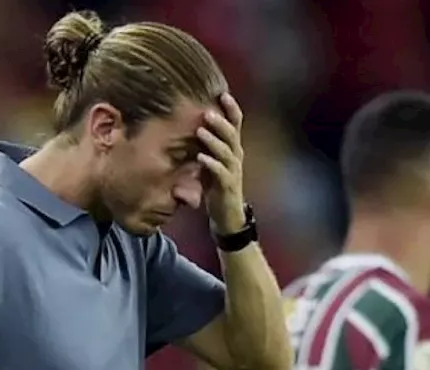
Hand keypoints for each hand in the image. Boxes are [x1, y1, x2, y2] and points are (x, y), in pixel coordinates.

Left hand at [196, 93, 246, 232]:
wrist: (227, 215)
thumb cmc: (217, 185)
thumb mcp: (212, 161)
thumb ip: (207, 145)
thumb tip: (192, 124)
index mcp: (233, 148)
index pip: (236, 123)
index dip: (232, 108)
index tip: (222, 93)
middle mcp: (236, 156)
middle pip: (232, 134)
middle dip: (220, 122)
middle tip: (207, 112)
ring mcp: (233, 171)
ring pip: (226, 152)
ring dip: (213, 141)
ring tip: (201, 131)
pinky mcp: (227, 186)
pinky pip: (220, 173)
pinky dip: (210, 164)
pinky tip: (200, 158)